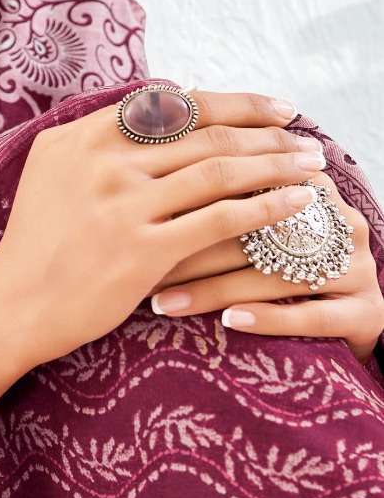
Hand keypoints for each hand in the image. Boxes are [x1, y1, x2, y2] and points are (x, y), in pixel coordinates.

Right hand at [0, 86, 328, 382]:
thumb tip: (160, 103)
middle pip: (204, 133)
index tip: (272, 107)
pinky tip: (295, 204)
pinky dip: (265, 208)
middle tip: (304, 136)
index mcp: (83, 136)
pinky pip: (220, 220)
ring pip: (219, 171)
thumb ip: (99, 137)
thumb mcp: (53, 169)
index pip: (174, 104)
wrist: (13, 305)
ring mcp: (122, 206)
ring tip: (312, 167)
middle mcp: (103, 162)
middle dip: (266, 131)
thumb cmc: (38, 243)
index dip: (232, 102)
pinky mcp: (141, 251)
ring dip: (276, 164)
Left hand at [147, 167, 383, 364]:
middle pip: (259, 227)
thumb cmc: (276, 262)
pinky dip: (268, 318)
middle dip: (192, 246)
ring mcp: (358, 266)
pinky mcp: (368, 312)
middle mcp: (339, 219)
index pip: (246, 181)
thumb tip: (136, 175)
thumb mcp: (254, 223)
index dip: (188, 196)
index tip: (137, 214)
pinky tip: (229, 323)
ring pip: (278, 273)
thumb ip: (215, 192)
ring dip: (215, 289)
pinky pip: (314, 315)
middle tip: (139, 264)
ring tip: (164, 303)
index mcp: (311, 185)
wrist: (345, 319)